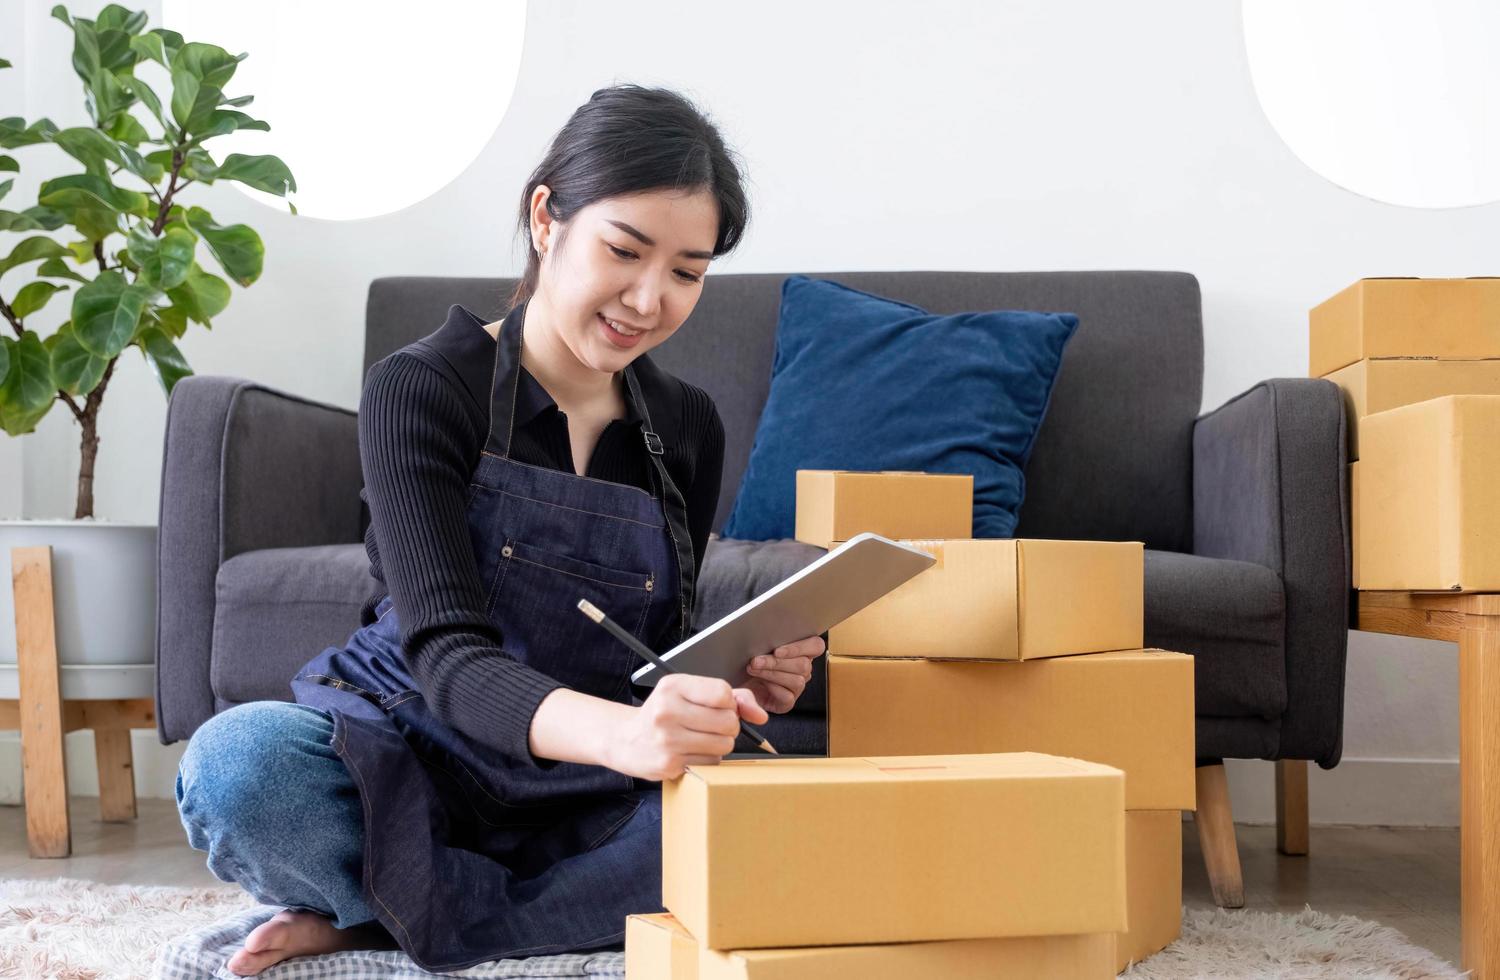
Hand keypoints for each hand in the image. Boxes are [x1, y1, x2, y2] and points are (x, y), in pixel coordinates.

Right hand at [604, 673, 769, 781]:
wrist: (626, 740)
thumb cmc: (665, 713)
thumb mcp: (689, 693)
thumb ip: (731, 697)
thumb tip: (760, 715)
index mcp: (672, 686)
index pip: (723, 693)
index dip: (728, 702)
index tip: (717, 706)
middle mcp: (667, 711)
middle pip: (729, 721)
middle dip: (727, 725)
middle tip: (709, 725)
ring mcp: (667, 740)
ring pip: (724, 744)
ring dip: (720, 743)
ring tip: (700, 738)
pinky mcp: (669, 764)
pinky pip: (711, 762)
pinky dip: (707, 758)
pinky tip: (690, 751)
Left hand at [744, 635, 824, 713]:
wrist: (736, 680)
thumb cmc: (749, 659)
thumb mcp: (759, 645)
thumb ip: (769, 638)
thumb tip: (768, 633)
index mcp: (802, 650)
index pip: (816, 646)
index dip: (800, 647)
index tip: (778, 650)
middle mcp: (803, 669)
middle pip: (803, 664)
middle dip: (777, 662)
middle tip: (756, 660)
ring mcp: (797, 687)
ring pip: (797, 680)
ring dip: (771, 674)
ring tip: (753, 669)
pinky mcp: (788, 702)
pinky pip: (788, 696)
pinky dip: (772, 689)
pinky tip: (760, 684)